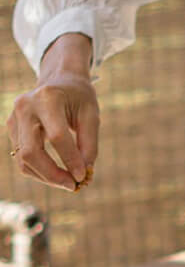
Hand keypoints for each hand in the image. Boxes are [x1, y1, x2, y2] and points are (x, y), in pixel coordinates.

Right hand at [6, 33, 99, 190]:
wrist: (59, 80)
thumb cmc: (79, 98)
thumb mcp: (91, 115)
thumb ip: (89, 144)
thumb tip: (83, 173)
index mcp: (48, 98)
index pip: (57, 136)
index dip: (70, 160)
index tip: (83, 176)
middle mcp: (25, 107)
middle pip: (31, 151)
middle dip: (53, 174)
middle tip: (74, 186)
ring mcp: (14, 118)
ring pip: (24, 159)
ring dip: (47, 177)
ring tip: (69, 182)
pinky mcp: (11, 128)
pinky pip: (22, 158)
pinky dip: (40, 171)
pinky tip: (57, 174)